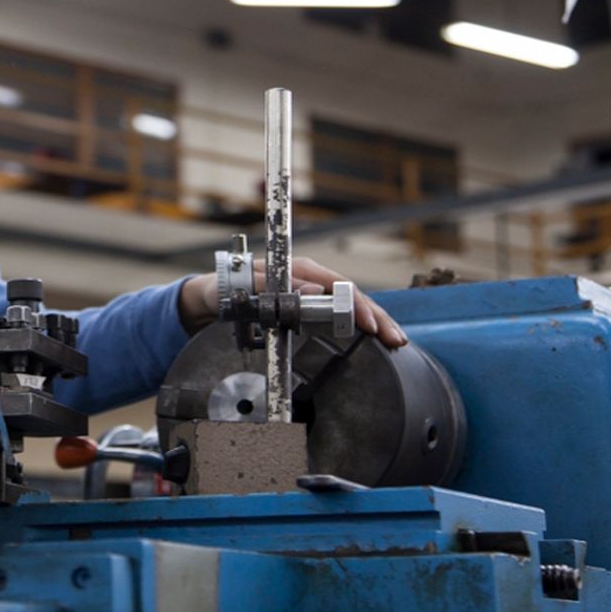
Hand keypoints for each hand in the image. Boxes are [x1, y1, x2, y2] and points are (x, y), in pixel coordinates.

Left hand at [177, 257, 407, 348]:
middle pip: (352, 295)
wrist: (214, 297)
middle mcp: (310, 279)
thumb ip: (274, 287)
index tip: (369, 324)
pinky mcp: (310, 309)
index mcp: (299, 270)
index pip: (338, 286)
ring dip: (375, 322)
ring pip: (351, 306)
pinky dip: (361, 327)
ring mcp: (312, 294)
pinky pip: (341, 315)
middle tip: (396, 338)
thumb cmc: (227, 288)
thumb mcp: (244, 286)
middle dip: (377, 316)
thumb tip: (314, 292)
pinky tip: (377, 339)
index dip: (356, 305)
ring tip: (396, 341)